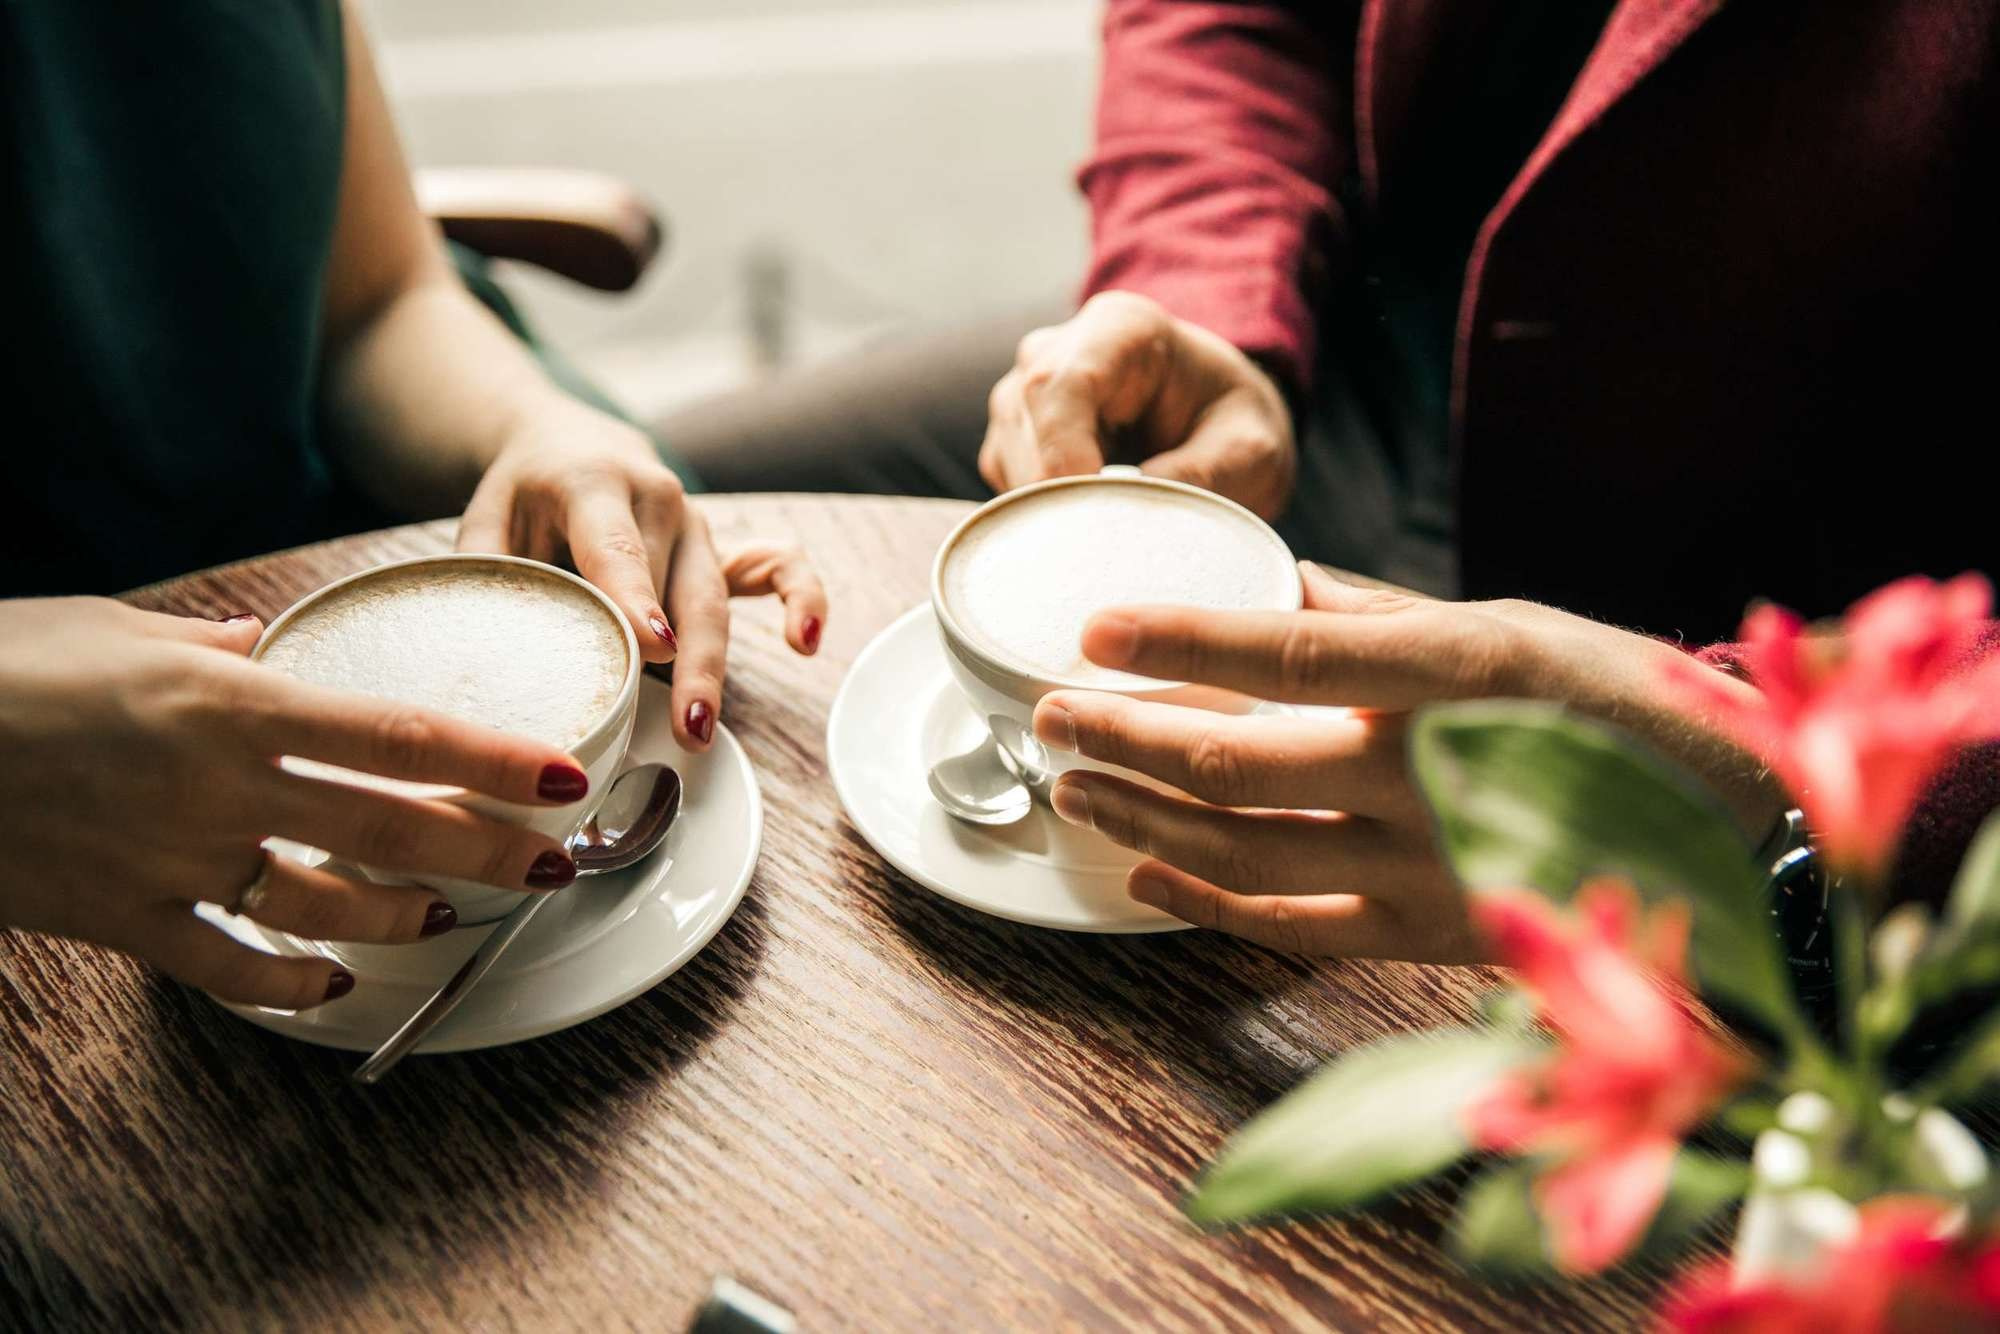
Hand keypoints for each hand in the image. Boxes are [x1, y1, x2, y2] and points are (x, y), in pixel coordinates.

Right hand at [0, 599, 601, 1007]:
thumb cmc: (0, 665)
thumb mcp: (117, 627)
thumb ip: (213, 646)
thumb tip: (267, 642)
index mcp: (231, 705)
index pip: (399, 733)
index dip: (493, 758)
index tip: (562, 771)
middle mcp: (218, 788)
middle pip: (389, 828)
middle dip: (488, 851)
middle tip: (554, 861)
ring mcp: (172, 862)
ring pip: (325, 907)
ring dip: (405, 917)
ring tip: (454, 914)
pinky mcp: (120, 920)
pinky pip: (226, 967)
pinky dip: (289, 983)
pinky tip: (334, 986)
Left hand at [458, 402, 827, 747]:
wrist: (569, 441)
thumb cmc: (525, 494)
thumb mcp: (486, 522)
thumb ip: (490, 579)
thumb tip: (485, 654)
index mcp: (595, 483)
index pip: (618, 549)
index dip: (637, 600)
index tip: (653, 648)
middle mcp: (658, 500)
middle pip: (678, 588)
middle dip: (685, 660)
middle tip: (685, 723)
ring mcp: (698, 524)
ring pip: (714, 600)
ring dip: (714, 664)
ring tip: (703, 725)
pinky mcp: (725, 545)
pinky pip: (780, 567)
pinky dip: (803, 598)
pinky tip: (805, 642)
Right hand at [979, 291, 1296, 518]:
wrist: (1208, 418)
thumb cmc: (1230, 422)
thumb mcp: (1252, 448)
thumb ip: (1209, 473)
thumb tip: (1135, 513)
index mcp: (1117, 329)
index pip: (1058, 387)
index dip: (1062, 457)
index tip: (1094, 517)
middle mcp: (1051, 353)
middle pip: (1027, 434)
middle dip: (1064, 500)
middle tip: (1115, 551)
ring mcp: (1021, 398)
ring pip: (1011, 470)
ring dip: (1058, 516)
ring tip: (1116, 537)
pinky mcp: (1010, 445)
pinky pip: (1009, 494)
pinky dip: (1046, 523)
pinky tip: (1092, 528)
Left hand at [1031, 566, 1785, 960]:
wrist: (1732, 828)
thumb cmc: (1620, 702)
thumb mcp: (1511, 626)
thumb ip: (1381, 614)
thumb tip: (1275, 586)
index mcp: (1454, 671)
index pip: (1280, 654)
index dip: (1173, 642)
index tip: (1092, 630)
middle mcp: (1431, 772)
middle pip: (1231, 760)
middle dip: (1119, 735)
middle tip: (1051, 713)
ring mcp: (1428, 866)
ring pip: (1241, 846)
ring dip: (1137, 811)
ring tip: (1070, 781)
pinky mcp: (1429, 936)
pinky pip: (1289, 927)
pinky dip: (1202, 900)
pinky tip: (1141, 869)